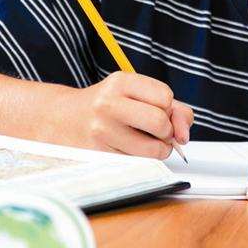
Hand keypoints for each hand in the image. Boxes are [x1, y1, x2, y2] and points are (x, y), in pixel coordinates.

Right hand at [56, 72, 191, 157]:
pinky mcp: (98, 155)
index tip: (157, 109)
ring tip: (144, 142)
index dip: (168, 107)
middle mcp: (108, 105)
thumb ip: (172, 108)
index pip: (165, 96)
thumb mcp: (135, 93)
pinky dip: (142, 160)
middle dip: (166, 131)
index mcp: (120, 83)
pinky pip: (139, 164)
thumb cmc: (108, 106)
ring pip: (153, 149)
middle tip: (156, 131)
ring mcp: (101, 131)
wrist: (63, 119)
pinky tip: (129, 150)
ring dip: (158, 150)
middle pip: (160, 122)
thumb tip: (184, 135)